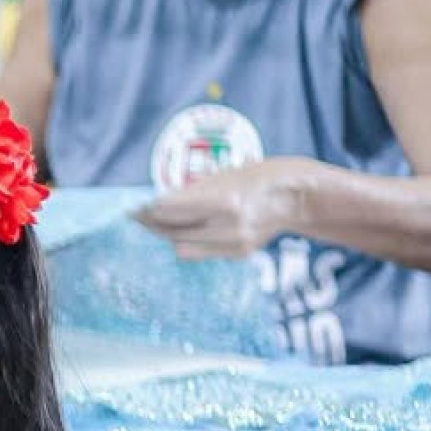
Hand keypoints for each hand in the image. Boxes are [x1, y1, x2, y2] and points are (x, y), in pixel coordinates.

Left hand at [137, 158, 313, 259]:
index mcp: (223, 202)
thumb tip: (158, 205)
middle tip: (141, 218)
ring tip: (164, 225)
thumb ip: (190, 193)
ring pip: (183, 248)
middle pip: (173, 233)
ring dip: (171, 236)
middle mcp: (228, 227)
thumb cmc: (258, 176)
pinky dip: (192, 242)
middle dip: (155, 225)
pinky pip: (202, 253)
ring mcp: (233, 244)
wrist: (295, 196)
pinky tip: (189, 231)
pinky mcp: (237, 254)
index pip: (171, 211)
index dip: (149, 211)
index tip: (135, 209)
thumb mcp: (223, 175)